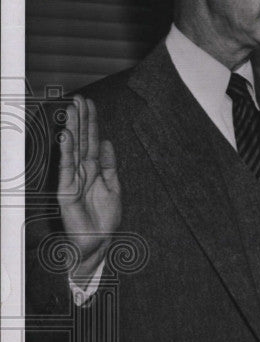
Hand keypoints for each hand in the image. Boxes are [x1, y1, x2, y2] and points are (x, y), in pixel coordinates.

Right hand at [57, 96, 120, 281]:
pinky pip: (65, 167)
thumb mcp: (114, 187)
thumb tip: (108, 142)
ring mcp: (72, 179)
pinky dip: (66, 151)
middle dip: (81, 120)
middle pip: (81, 141)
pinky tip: (66, 136)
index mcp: (94, 170)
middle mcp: (81, 171)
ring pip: (73, 149)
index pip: (92, 141)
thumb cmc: (105, 218)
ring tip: (72, 110)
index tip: (90, 105)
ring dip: (72, 129)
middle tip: (80, 99)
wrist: (99, 242)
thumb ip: (110, 165)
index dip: (92, 124)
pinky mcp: (65, 190)